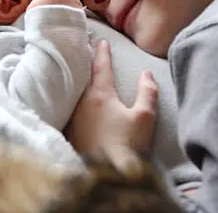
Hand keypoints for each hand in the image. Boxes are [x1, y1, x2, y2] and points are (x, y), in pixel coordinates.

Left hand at [65, 40, 157, 154]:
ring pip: (75, 91)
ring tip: (79, 69)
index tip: (102, 41)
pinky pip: (71, 106)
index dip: (103, 53)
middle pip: (83, 76)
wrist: (105, 176)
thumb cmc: (126, 146)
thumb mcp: (144, 118)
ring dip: (78, 78)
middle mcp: (82, 103)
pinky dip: (73, 95)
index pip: (101, 67)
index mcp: (100, 95)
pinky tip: (74, 99)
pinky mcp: (70, 132)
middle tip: (84, 47)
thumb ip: (147, 92)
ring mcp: (73, 118)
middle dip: (86, 61)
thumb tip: (147, 74)